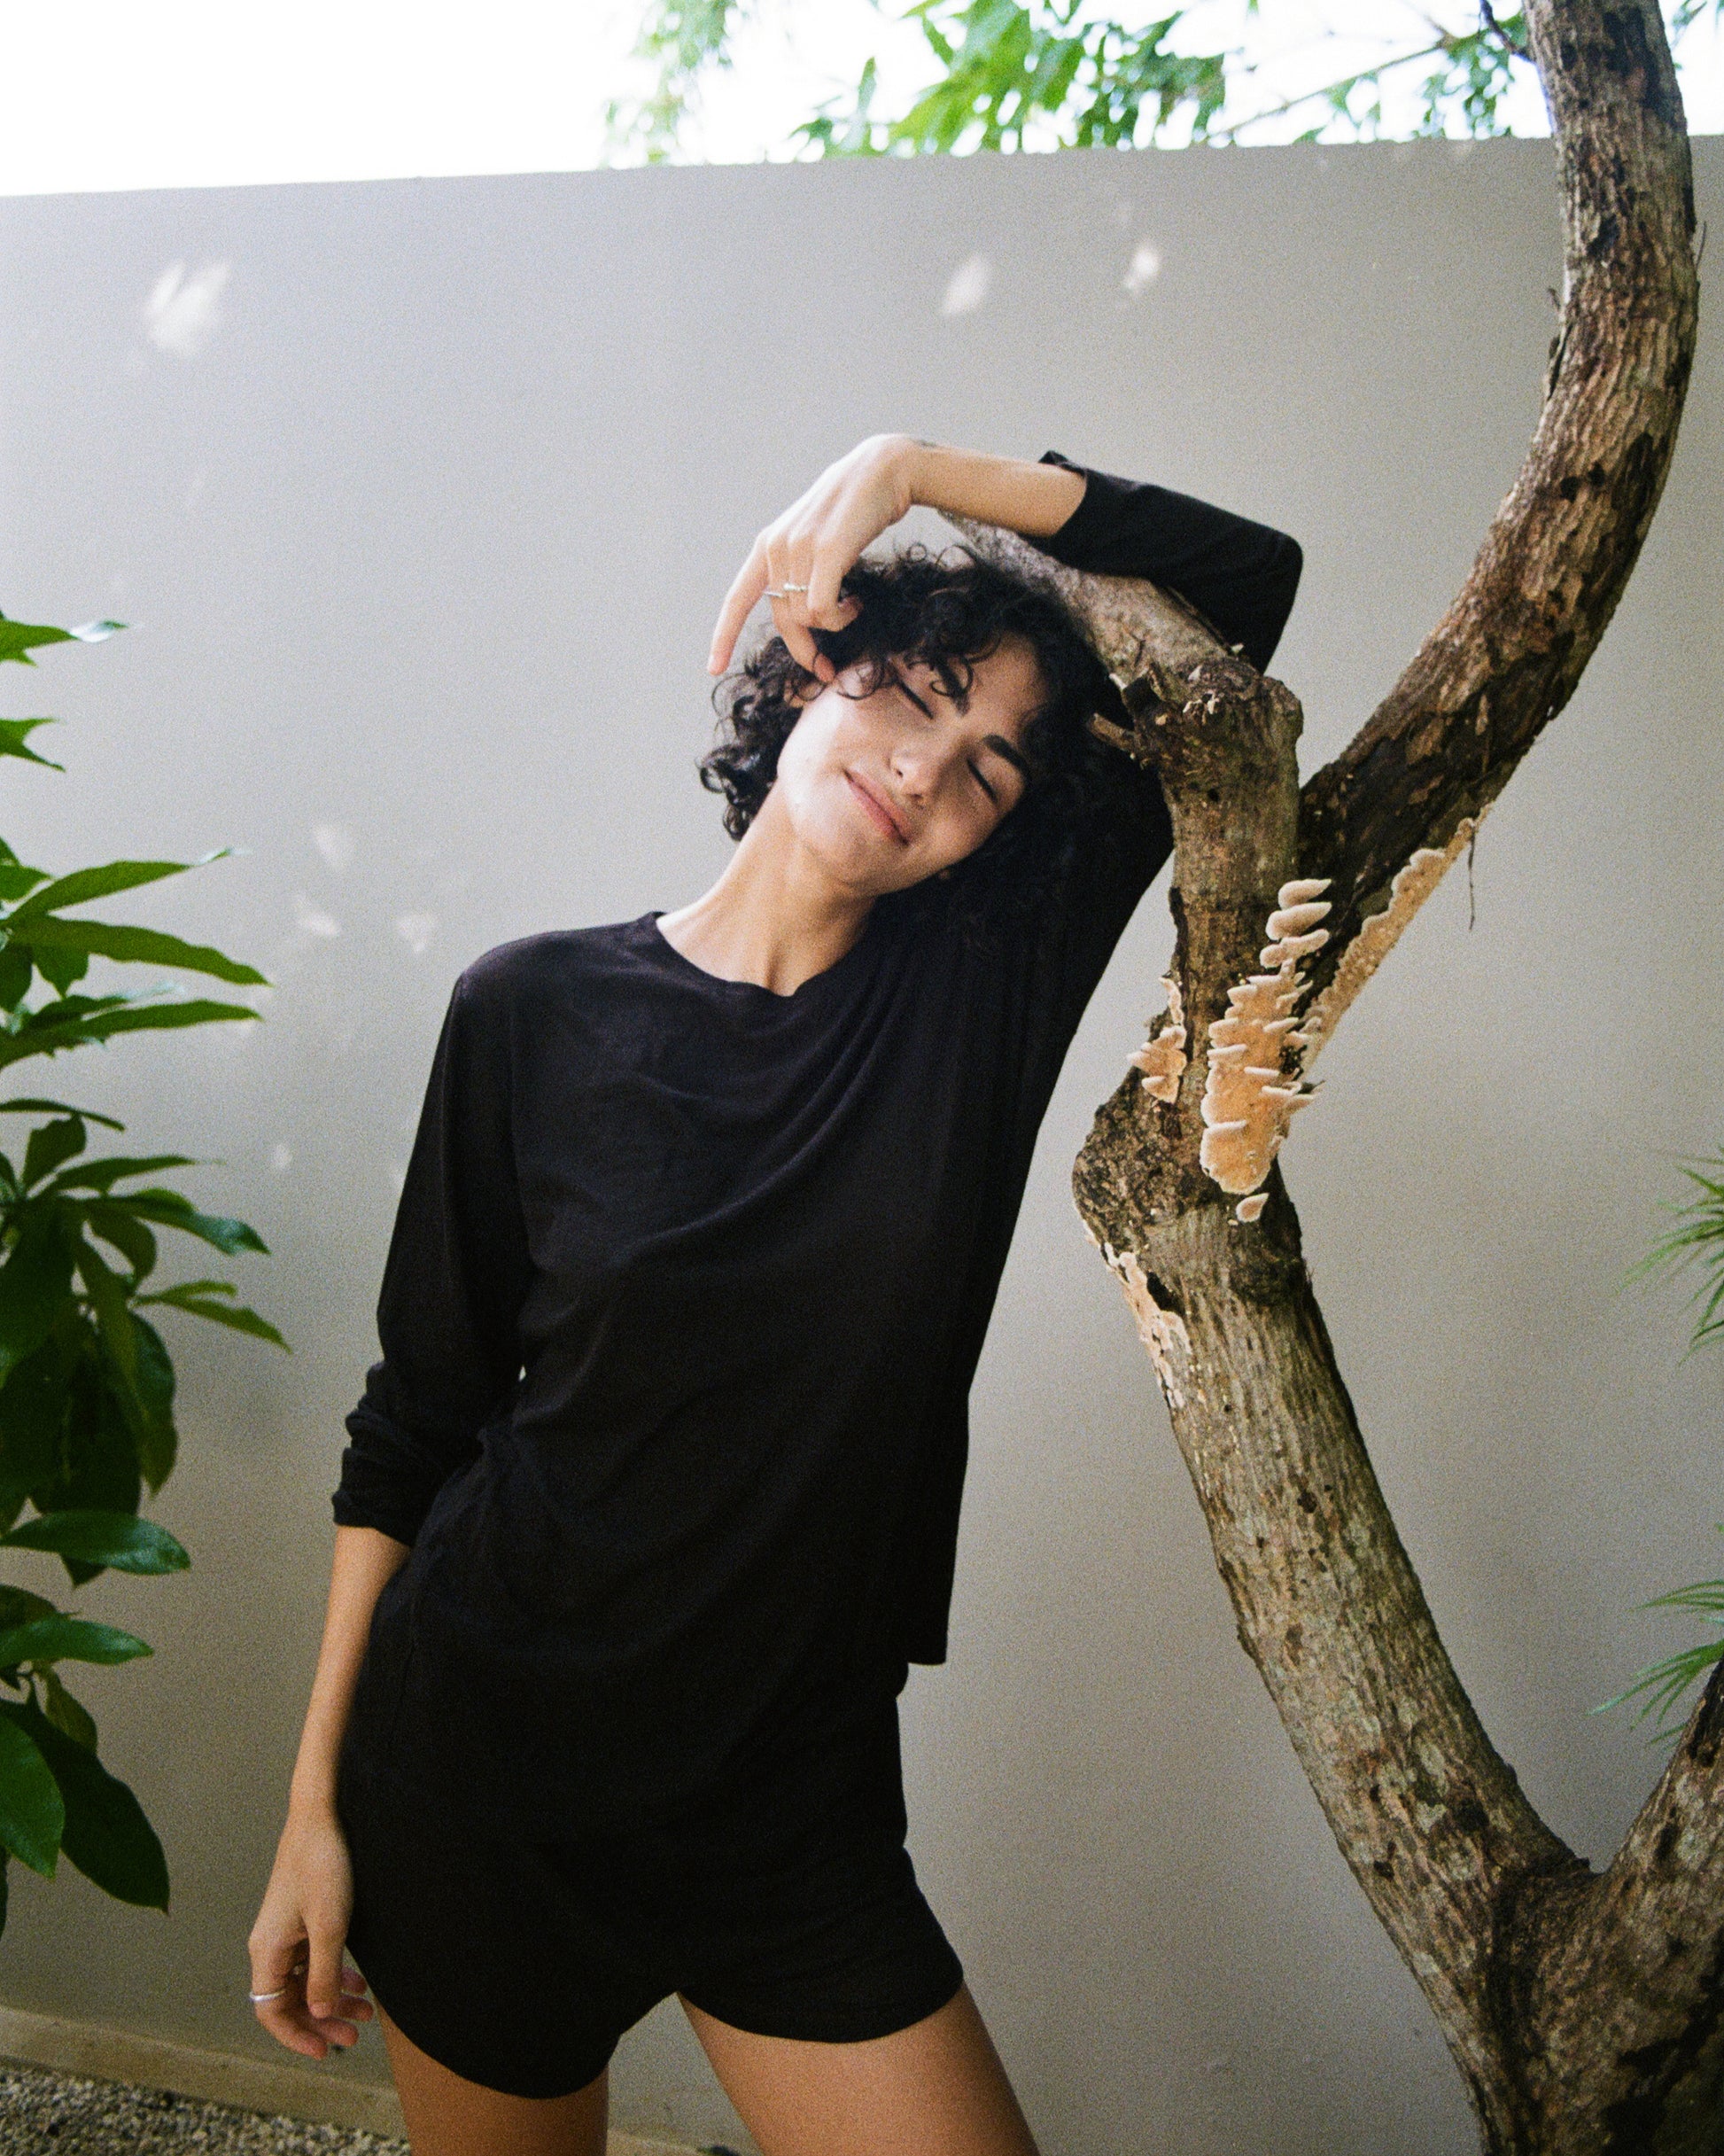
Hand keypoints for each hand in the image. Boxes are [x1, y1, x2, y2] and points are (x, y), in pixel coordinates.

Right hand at [248, 1808, 375, 2059]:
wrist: (322, 1815)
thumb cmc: (323, 1865)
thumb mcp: (330, 1924)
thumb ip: (324, 1973)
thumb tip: (321, 2015)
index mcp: (267, 1950)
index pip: (271, 2010)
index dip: (296, 2035)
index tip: (326, 2051)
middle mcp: (270, 1944)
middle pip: (288, 1999)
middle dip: (321, 2022)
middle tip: (354, 2037)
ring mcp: (285, 1930)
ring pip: (305, 1980)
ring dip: (332, 2000)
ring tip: (366, 2014)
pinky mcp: (301, 1916)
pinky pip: (313, 1959)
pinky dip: (334, 1974)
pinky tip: (359, 1982)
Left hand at [708, 433, 919, 681]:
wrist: (881, 471)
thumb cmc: (854, 513)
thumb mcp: (816, 541)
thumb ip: (800, 571)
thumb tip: (804, 617)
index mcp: (767, 546)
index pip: (738, 599)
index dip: (723, 636)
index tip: (712, 668)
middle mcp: (776, 547)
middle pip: (784, 620)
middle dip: (805, 650)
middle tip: (826, 669)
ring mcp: (799, 548)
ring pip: (807, 617)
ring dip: (834, 624)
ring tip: (853, 606)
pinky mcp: (826, 551)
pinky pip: (823, 609)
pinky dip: (841, 617)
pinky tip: (857, 603)